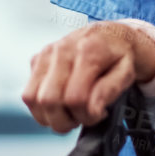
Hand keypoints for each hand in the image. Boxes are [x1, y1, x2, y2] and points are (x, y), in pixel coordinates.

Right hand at [22, 22, 154, 133]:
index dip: (86, 116)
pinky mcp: (36, 59)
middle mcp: (62, 50)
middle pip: (49, 100)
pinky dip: (41, 108)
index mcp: (88, 51)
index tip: (97, 115)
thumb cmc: (119, 56)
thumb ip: (110, 91)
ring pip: (32, 98)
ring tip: (69, 113)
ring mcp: (46, 53)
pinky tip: (60, 104)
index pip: (75, 97)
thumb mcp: (126, 73)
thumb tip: (92, 110)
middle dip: (64, 120)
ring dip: (50, 116)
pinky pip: (28, 93)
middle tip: (80, 119)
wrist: (110, 35)